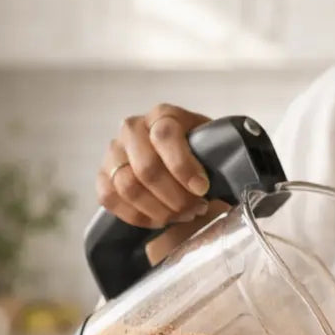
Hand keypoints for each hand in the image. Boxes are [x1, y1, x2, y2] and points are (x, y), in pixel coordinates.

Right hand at [98, 104, 213, 227]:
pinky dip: (136, 216)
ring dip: (157, 209)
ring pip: (127, 186)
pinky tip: (158, 219)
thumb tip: (230, 178)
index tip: (202, 188)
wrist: (179, 159)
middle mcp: (134, 128)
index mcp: (163, 115)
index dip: (183, 166)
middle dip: (173, 196)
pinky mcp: (104, 174)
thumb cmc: (199, 154)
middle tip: (194, 209)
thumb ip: (218, 155)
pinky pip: (110, 198)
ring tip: (179, 215)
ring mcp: (114, 151)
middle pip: (146, 167)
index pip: (165, 135)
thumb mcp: (213, 146)